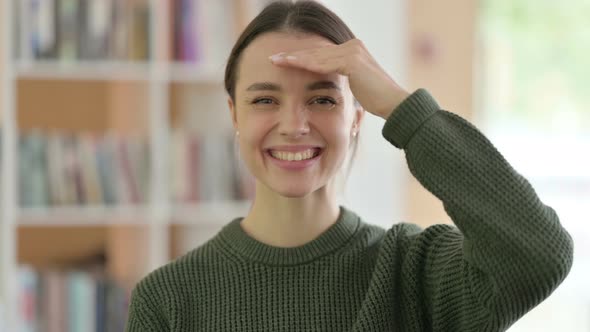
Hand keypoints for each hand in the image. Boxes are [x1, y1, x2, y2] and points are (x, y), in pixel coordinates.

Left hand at [269, 39, 409, 119]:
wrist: (395, 105)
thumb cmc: (378, 101)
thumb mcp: (356, 87)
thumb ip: (343, 81)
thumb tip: (330, 87)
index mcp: (352, 51)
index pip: (321, 53)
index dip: (301, 57)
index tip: (283, 62)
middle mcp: (352, 46)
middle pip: (316, 51)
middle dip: (293, 55)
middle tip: (273, 58)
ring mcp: (352, 51)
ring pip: (316, 55)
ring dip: (294, 58)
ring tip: (275, 60)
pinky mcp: (352, 61)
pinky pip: (323, 63)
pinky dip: (305, 64)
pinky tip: (290, 65)